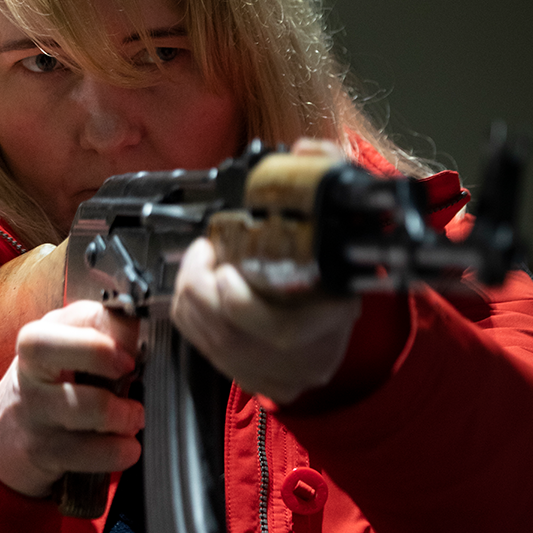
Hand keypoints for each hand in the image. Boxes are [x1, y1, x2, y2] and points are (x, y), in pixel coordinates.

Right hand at [0, 299, 145, 498]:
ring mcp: (34, 411)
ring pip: (81, 406)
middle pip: (45, 346)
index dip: (116, 327)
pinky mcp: (43, 451)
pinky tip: (126, 447)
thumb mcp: (64, 351)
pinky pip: (88, 452)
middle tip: (130, 370)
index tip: (136, 347)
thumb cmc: (49, 386)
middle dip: (97, 352)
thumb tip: (150, 332)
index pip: (77, 315)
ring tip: (134, 417)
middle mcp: (30, 369)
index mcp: (43, 337)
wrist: (4, 438)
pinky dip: (118, 451)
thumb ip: (103, 335)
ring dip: (122, 414)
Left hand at [172, 136, 366, 406]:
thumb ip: (327, 175)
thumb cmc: (335, 264)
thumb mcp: (341, 220)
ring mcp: (278, 374)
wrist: (341, 315)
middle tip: (205, 253)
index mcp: (332, 316)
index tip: (224, 266)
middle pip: (233, 335)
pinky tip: (199, 288)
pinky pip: (203, 348)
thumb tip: (304, 152)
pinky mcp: (253, 379)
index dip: (239, 301)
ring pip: (212, 342)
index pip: (280, 328)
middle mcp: (305, 355)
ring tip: (202, 264)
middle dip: (203, 287)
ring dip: (193, 296)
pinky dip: (190, 314)